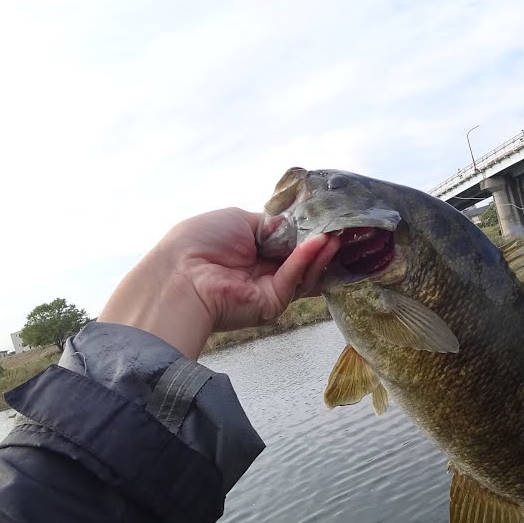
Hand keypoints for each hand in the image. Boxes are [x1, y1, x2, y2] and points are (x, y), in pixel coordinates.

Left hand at [98, 208, 339, 357]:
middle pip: (299, 257)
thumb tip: (293, 226)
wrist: (182, 275)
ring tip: (336, 235)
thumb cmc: (200, 241)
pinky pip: (294, 279)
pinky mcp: (273, 303)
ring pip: (303, 270)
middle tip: (341, 228)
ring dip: (320, 252)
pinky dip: (309, 260)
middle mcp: (260, 270)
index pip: (285, 240)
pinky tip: (321, 243)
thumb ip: (270, 223)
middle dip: (319, 242)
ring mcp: (267, 288)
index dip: (304, 230)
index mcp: (249, 249)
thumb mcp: (238, 218)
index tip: (325, 219)